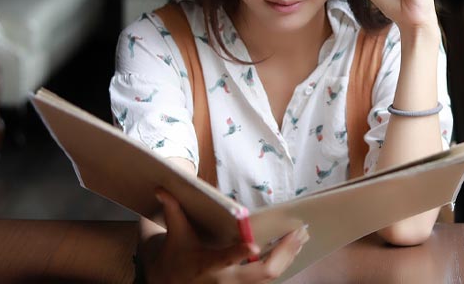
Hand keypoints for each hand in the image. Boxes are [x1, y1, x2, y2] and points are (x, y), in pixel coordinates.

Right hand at [141, 189, 308, 282]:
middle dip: (283, 254)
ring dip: (289, 257)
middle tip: (299, 233)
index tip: (253, 243)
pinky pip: (270, 279)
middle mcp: (225, 280)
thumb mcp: (175, 235)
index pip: (223, 260)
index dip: (237, 253)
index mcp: (206, 265)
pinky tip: (294, 248)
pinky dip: (284, 263)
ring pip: (271, 278)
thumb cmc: (177, 256)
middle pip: (262, 273)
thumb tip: (161, 188)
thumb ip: (173, 211)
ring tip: (302, 237)